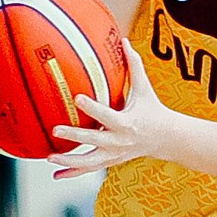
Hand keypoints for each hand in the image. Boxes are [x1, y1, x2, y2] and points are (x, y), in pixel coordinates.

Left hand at [48, 41, 167, 179]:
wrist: (165, 138)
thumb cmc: (152, 109)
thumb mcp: (145, 88)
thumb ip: (134, 66)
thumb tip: (124, 40)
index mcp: (127, 122)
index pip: (107, 115)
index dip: (92, 107)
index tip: (77, 98)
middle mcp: (119, 141)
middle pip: (94, 140)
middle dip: (75, 136)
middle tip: (56, 129)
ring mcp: (114, 154)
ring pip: (90, 161)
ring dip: (69, 161)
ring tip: (51, 156)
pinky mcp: (110, 161)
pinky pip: (89, 170)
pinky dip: (72, 173)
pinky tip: (56, 175)